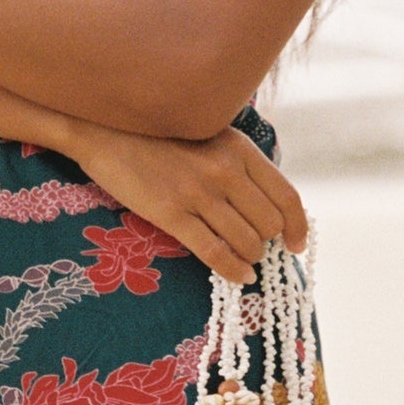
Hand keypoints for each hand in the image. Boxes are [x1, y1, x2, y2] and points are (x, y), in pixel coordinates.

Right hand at [69, 122, 306, 284]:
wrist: (105, 128)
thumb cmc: (159, 133)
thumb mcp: (209, 134)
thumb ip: (239, 162)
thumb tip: (268, 203)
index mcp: (239, 148)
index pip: (285, 196)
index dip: (297, 226)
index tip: (296, 243)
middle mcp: (224, 170)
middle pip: (269, 224)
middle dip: (267, 243)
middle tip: (257, 249)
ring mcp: (198, 193)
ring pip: (246, 242)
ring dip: (250, 257)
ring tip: (243, 260)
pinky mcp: (171, 213)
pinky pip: (215, 253)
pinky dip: (233, 271)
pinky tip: (238, 276)